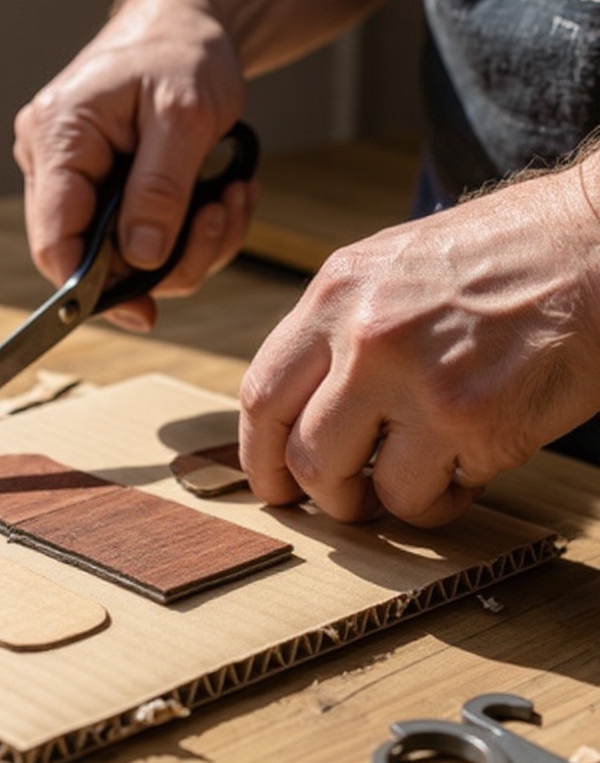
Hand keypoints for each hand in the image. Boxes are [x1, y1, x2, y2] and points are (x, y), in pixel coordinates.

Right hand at [13, 0, 253, 331]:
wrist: (189, 24)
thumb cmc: (183, 51)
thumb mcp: (184, 115)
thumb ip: (160, 190)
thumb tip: (142, 258)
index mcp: (58, 138)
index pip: (54, 240)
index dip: (90, 288)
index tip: (141, 312)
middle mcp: (55, 163)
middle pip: (94, 258)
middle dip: (168, 259)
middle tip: (220, 219)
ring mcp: (79, 180)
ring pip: (127, 257)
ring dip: (192, 244)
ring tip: (231, 198)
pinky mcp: (106, 191)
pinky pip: (144, 238)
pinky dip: (192, 232)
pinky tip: (223, 195)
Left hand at [239, 165, 599, 526]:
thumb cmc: (503, 258)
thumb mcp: (391, 268)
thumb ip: (337, 331)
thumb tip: (298, 410)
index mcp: (336, 293)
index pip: (261, 394)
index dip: (259, 455)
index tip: (273, 484)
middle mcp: (366, 336)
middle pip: (302, 455)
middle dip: (319, 495)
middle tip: (343, 502)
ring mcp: (419, 380)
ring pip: (363, 489)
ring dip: (385, 504)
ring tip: (416, 482)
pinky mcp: (475, 421)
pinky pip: (430, 495)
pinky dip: (443, 497)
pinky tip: (467, 466)